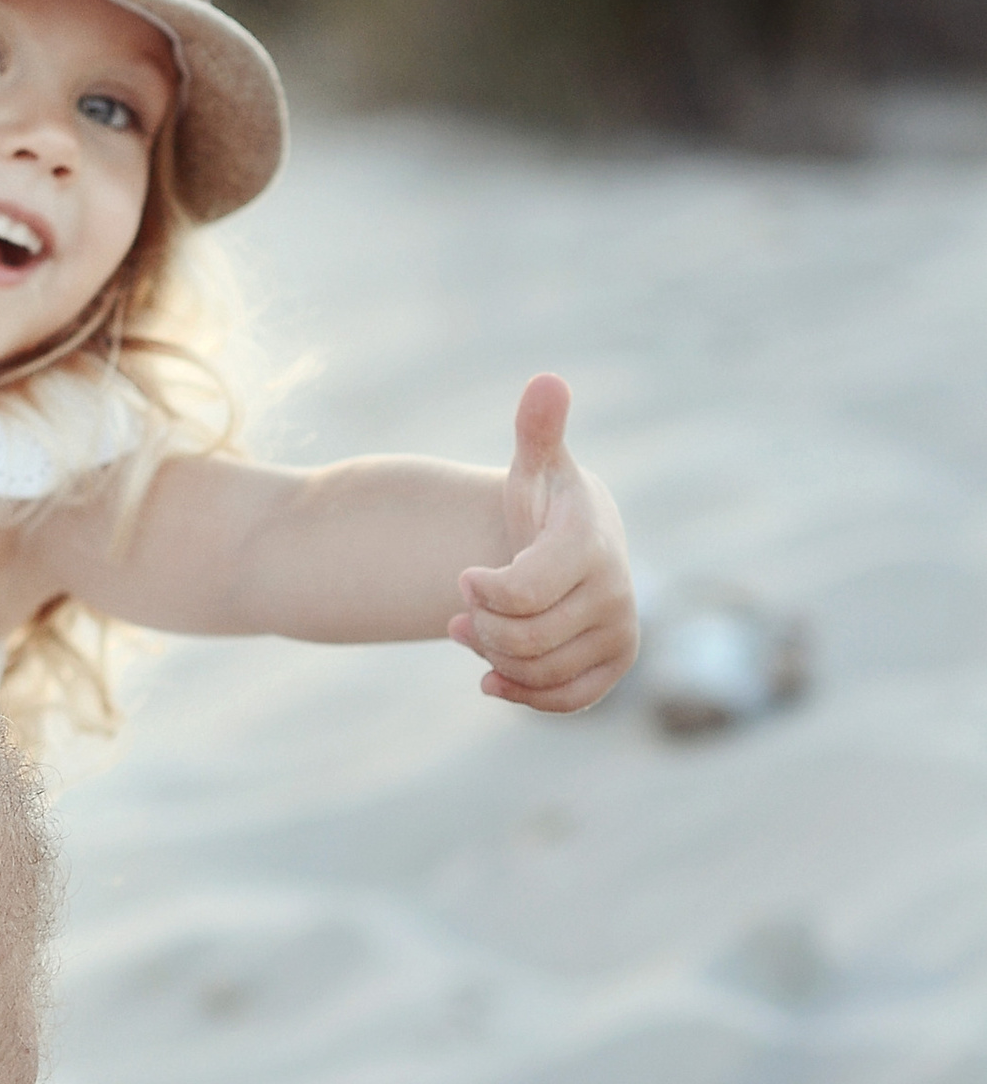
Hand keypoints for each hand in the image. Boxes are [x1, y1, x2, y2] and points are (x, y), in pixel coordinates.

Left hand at [450, 375, 637, 711]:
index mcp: (591, 541)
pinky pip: (564, 701)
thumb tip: (547, 381)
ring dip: (492, 657)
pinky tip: (492, 678)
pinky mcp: (615, 666)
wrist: (575, 546)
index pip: (522, 592)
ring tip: (472, 632)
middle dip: (481, 625)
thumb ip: (537, 429)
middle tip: (463, 609)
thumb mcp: (536, 465)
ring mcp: (620, 632)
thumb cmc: (544, 502)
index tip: (464, 577)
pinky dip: (521, 694)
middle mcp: (616, 590)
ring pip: (536, 670)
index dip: (482, 592)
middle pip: (522, 637)